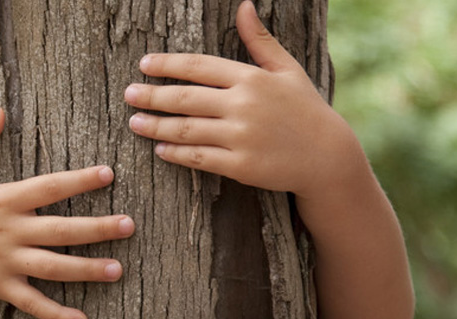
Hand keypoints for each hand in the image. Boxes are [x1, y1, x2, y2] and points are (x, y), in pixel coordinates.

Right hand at [0, 108, 134, 318]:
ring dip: (87, 270)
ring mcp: (3, 262)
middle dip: (97, 228)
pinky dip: (56, 314)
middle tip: (129, 225)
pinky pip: (31, 302)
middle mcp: (8, 232)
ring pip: (53, 267)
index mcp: (2, 200)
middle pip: (61, 229)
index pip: (48, 188)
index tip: (108, 174)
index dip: (79, 180)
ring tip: (118, 269)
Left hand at [123, 0, 364, 198]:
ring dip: (155, 126)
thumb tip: (244, 5)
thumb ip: (259, 40)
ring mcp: (241, 137)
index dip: (167, 65)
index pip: (198, 67)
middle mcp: (243, 106)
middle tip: (128, 94)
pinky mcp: (240, 165)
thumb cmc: (305, 109)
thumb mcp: (287, 70)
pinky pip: (199, 157)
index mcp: (252, 78)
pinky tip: (160, 150)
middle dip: (151, 95)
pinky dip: (175, 153)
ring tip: (135, 122)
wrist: (328, 157)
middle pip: (184, 98)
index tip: (144, 65)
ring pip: (186, 129)